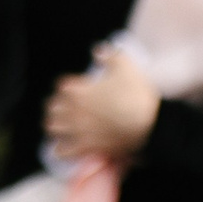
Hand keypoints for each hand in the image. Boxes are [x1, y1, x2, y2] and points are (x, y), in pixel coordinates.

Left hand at [45, 45, 160, 161]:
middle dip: (59, 106)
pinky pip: (62, 151)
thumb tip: (98, 50)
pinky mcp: (86, 148)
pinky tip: (66, 146)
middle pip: (52, 108)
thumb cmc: (137, 94)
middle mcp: (73, 111)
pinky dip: (61, 148)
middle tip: (70, 106)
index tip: (80, 88)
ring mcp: (78, 130)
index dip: (69, 86)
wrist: (150, 124)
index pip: (60, 86)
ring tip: (65, 125)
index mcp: (78, 90)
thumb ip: (109, 55)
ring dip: (56, 125)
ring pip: (52, 128)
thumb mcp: (125, 66)